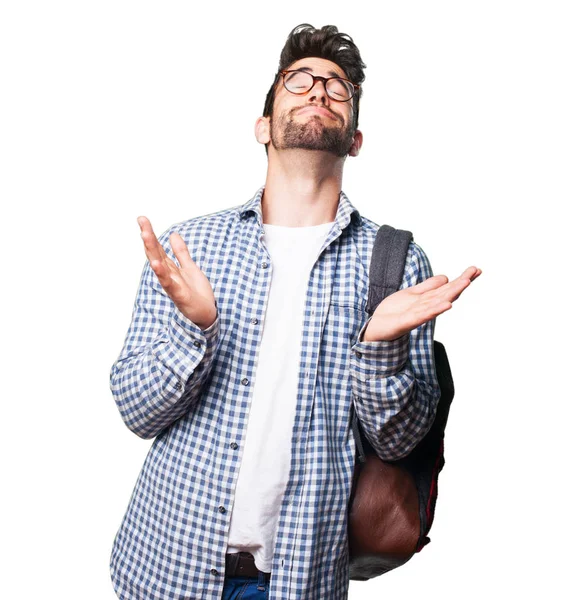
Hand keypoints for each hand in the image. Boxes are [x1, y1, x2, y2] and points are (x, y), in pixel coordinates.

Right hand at [137, 216, 216, 329]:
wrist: (206, 314)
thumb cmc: (196, 293)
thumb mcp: (190, 268)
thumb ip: (181, 253)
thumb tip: (173, 234)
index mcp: (170, 268)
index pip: (158, 248)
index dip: (150, 233)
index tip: (142, 218)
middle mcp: (168, 275)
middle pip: (155, 254)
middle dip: (148, 238)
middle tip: (141, 221)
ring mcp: (172, 285)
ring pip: (159, 267)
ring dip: (152, 252)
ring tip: (145, 236)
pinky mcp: (179, 295)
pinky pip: (169, 284)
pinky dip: (163, 274)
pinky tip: (156, 264)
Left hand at [362, 266, 481, 341]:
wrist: (376, 327)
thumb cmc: (394, 312)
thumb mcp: (411, 294)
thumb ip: (428, 287)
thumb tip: (445, 277)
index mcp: (427, 299)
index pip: (448, 287)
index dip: (461, 278)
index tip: (476, 269)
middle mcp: (426, 306)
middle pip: (446, 293)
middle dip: (461, 283)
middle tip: (475, 272)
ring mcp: (418, 314)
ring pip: (438, 302)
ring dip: (452, 293)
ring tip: (465, 282)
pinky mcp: (408, 322)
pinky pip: (424, 315)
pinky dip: (435, 310)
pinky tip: (447, 305)